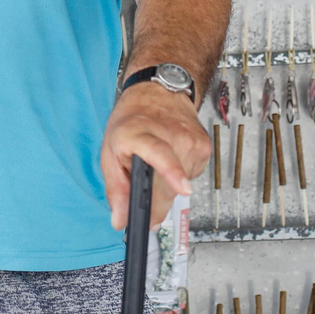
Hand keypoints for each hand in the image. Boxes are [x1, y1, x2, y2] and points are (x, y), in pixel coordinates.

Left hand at [99, 80, 208, 229]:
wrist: (158, 94)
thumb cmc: (131, 122)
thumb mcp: (110, 152)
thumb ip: (115, 189)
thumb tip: (121, 219)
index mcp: (138, 133)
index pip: (160, 152)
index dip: (172, 171)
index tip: (183, 189)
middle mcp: (168, 134)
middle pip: (169, 183)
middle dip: (156, 204)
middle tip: (147, 210)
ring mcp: (190, 139)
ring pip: (180, 186)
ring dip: (167, 188)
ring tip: (157, 167)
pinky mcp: (204, 146)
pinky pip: (192, 177)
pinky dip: (180, 177)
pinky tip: (172, 161)